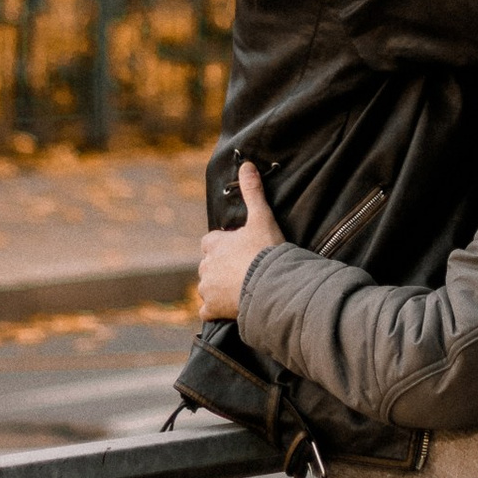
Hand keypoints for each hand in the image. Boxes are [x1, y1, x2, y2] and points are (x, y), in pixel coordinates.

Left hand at [196, 159, 284, 319]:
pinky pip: (207, 312)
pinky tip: (228, 310)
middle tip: (242, 271)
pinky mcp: (212, 310)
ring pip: (207, 288)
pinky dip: (215, 312)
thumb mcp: (262, 218)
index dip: (223, 245)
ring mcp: (207, 290)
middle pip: (208, 266)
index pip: (210, 242)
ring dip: (218, 289)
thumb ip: (253, 192)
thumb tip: (247, 164)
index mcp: (213, 245)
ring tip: (240, 290)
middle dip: (220, 268)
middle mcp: (205, 266)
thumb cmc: (266, 251)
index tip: (238, 249)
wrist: (272, 286)